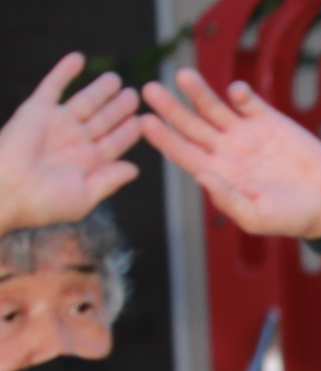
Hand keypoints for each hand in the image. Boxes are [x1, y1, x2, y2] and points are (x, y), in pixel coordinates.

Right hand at [0, 56, 141, 234]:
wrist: (8, 190)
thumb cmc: (45, 201)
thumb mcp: (85, 196)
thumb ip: (110, 180)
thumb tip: (135, 169)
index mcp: (88, 163)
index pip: (114, 143)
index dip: (129, 132)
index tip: (145, 121)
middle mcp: (74, 141)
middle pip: (103, 120)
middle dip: (119, 108)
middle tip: (136, 94)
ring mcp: (57, 123)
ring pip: (84, 101)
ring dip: (99, 89)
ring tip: (116, 79)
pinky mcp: (37, 109)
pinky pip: (53, 85)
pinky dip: (65, 71)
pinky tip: (78, 58)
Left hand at [138, 70, 320, 241]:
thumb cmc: (290, 218)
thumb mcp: (257, 218)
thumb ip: (229, 199)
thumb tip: (202, 177)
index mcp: (218, 173)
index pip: (182, 152)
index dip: (163, 137)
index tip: (145, 122)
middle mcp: (226, 150)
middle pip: (190, 124)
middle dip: (170, 108)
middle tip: (149, 90)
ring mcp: (246, 134)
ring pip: (213, 108)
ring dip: (198, 92)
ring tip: (183, 76)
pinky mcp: (270, 122)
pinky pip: (249, 103)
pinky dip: (241, 94)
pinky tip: (236, 91)